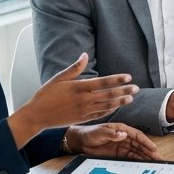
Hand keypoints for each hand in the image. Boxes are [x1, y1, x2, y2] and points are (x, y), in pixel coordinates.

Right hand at [19, 53, 136, 130]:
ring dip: (120, 102)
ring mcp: (84, 111)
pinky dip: (109, 110)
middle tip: (136, 88)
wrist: (37, 115)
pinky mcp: (82, 119)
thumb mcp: (58, 78)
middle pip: (108, 95)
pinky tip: (117, 107)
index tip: (128, 77)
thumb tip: (85, 55)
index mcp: (79, 87)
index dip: (117, 79)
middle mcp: (84, 99)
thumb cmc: (46, 94)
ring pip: (107, 106)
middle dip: (124, 91)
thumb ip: (74, 68)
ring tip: (131, 98)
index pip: (103, 82)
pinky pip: (100, 114)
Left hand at [69, 124, 161, 160]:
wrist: (80, 141)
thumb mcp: (99, 132)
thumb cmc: (89, 133)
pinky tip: (144, 164)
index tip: (153, 148)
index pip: (137, 135)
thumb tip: (123, 134)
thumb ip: (111, 134)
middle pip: (140, 145)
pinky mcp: (118, 153)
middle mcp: (124, 137)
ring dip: (146, 156)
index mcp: (121, 129)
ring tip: (155, 162)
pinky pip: (131, 157)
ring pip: (137, 151)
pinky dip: (138, 160)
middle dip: (150, 151)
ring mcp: (122, 145)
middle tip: (158, 158)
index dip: (146, 142)